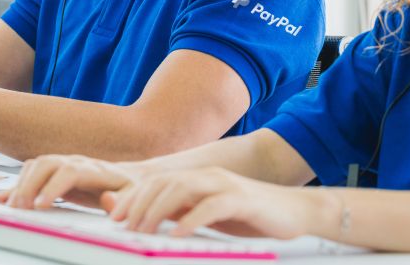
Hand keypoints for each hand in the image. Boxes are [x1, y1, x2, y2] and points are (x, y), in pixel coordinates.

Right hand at [0, 155, 146, 209]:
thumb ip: (123, 200)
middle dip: (31, 184)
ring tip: (12, 208)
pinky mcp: (54, 175)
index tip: (41, 205)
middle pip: (46, 163)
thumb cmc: (132, 190)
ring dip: (20, 184)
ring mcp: (63, 165)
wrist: (129, 177)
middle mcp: (75, 162)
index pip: (70, 171)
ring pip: (35, 165)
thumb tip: (108, 200)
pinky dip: (13, 187)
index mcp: (94, 169)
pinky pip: (29, 175)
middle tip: (21, 208)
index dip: (53, 186)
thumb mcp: (134, 195)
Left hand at [107, 167, 331, 238]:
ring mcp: (225, 185)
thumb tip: (144, 219)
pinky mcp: (242, 199)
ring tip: (142, 230)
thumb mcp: (208, 216)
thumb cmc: (250, 218)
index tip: (114, 217)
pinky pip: (212, 206)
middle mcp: (208, 176)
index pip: (157, 181)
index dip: (133, 197)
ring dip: (158, 209)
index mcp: (198, 178)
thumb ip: (179, 214)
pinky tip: (178, 233)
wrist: (295, 212)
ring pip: (183, 189)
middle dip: (139, 203)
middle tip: (122, 226)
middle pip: (164, 182)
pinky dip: (192, 218)